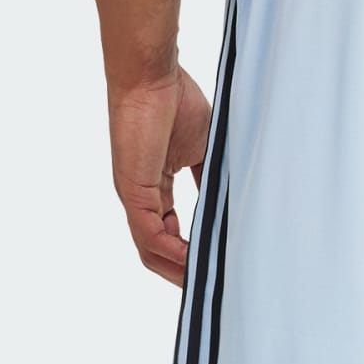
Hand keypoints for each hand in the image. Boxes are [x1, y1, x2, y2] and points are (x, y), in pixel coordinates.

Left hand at [108, 64, 212, 284]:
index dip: (189, 255)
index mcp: (154, 188)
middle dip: (182, 273)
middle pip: (156, 251)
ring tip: (204, 285)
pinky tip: (193, 262)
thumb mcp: (202, 149)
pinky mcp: (132, 190)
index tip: (214, 267)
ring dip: (177, 272)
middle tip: (210, 288)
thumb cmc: (175, 100)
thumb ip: (210, 180)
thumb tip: (230, 204)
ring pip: (150, 250)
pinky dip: (172, 253)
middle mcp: (140, 197)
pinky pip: (150, 234)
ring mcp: (133, 196)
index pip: (169, 234)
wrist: (152, 74)